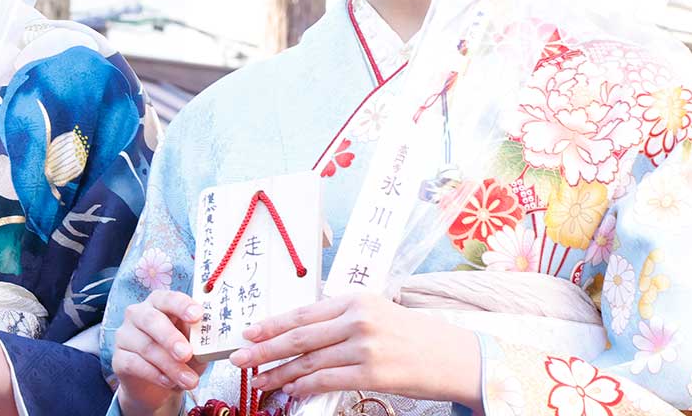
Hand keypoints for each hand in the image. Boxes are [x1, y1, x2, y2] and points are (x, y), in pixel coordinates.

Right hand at [112, 289, 207, 415]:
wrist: (160, 384)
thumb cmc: (180, 353)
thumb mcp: (194, 342)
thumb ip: (199, 334)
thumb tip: (212, 330)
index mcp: (160, 302)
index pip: (169, 298)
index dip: (182, 305)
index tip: (198, 315)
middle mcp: (138, 313)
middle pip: (152, 320)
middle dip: (171, 338)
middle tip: (187, 354)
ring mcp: (125, 335)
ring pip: (147, 347)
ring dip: (170, 366)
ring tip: (190, 380)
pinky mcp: (118, 358)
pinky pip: (135, 364)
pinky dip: (156, 375)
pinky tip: (170, 382)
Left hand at [229, 293, 480, 408]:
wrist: (451, 355)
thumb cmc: (413, 334)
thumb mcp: (377, 311)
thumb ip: (343, 317)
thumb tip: (303, 330)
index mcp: (356, 299)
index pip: (304, 312)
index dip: (272, 324)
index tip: (248, 332)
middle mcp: (357, 319)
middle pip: (299, 336)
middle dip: (264, 349)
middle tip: (240, 359)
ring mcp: (364, 347)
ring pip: (308, 362)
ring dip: (280, 374)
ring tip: (260, 382)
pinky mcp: (371, 373)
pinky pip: (327, 381)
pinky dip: (305, 387)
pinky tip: (291, 392)